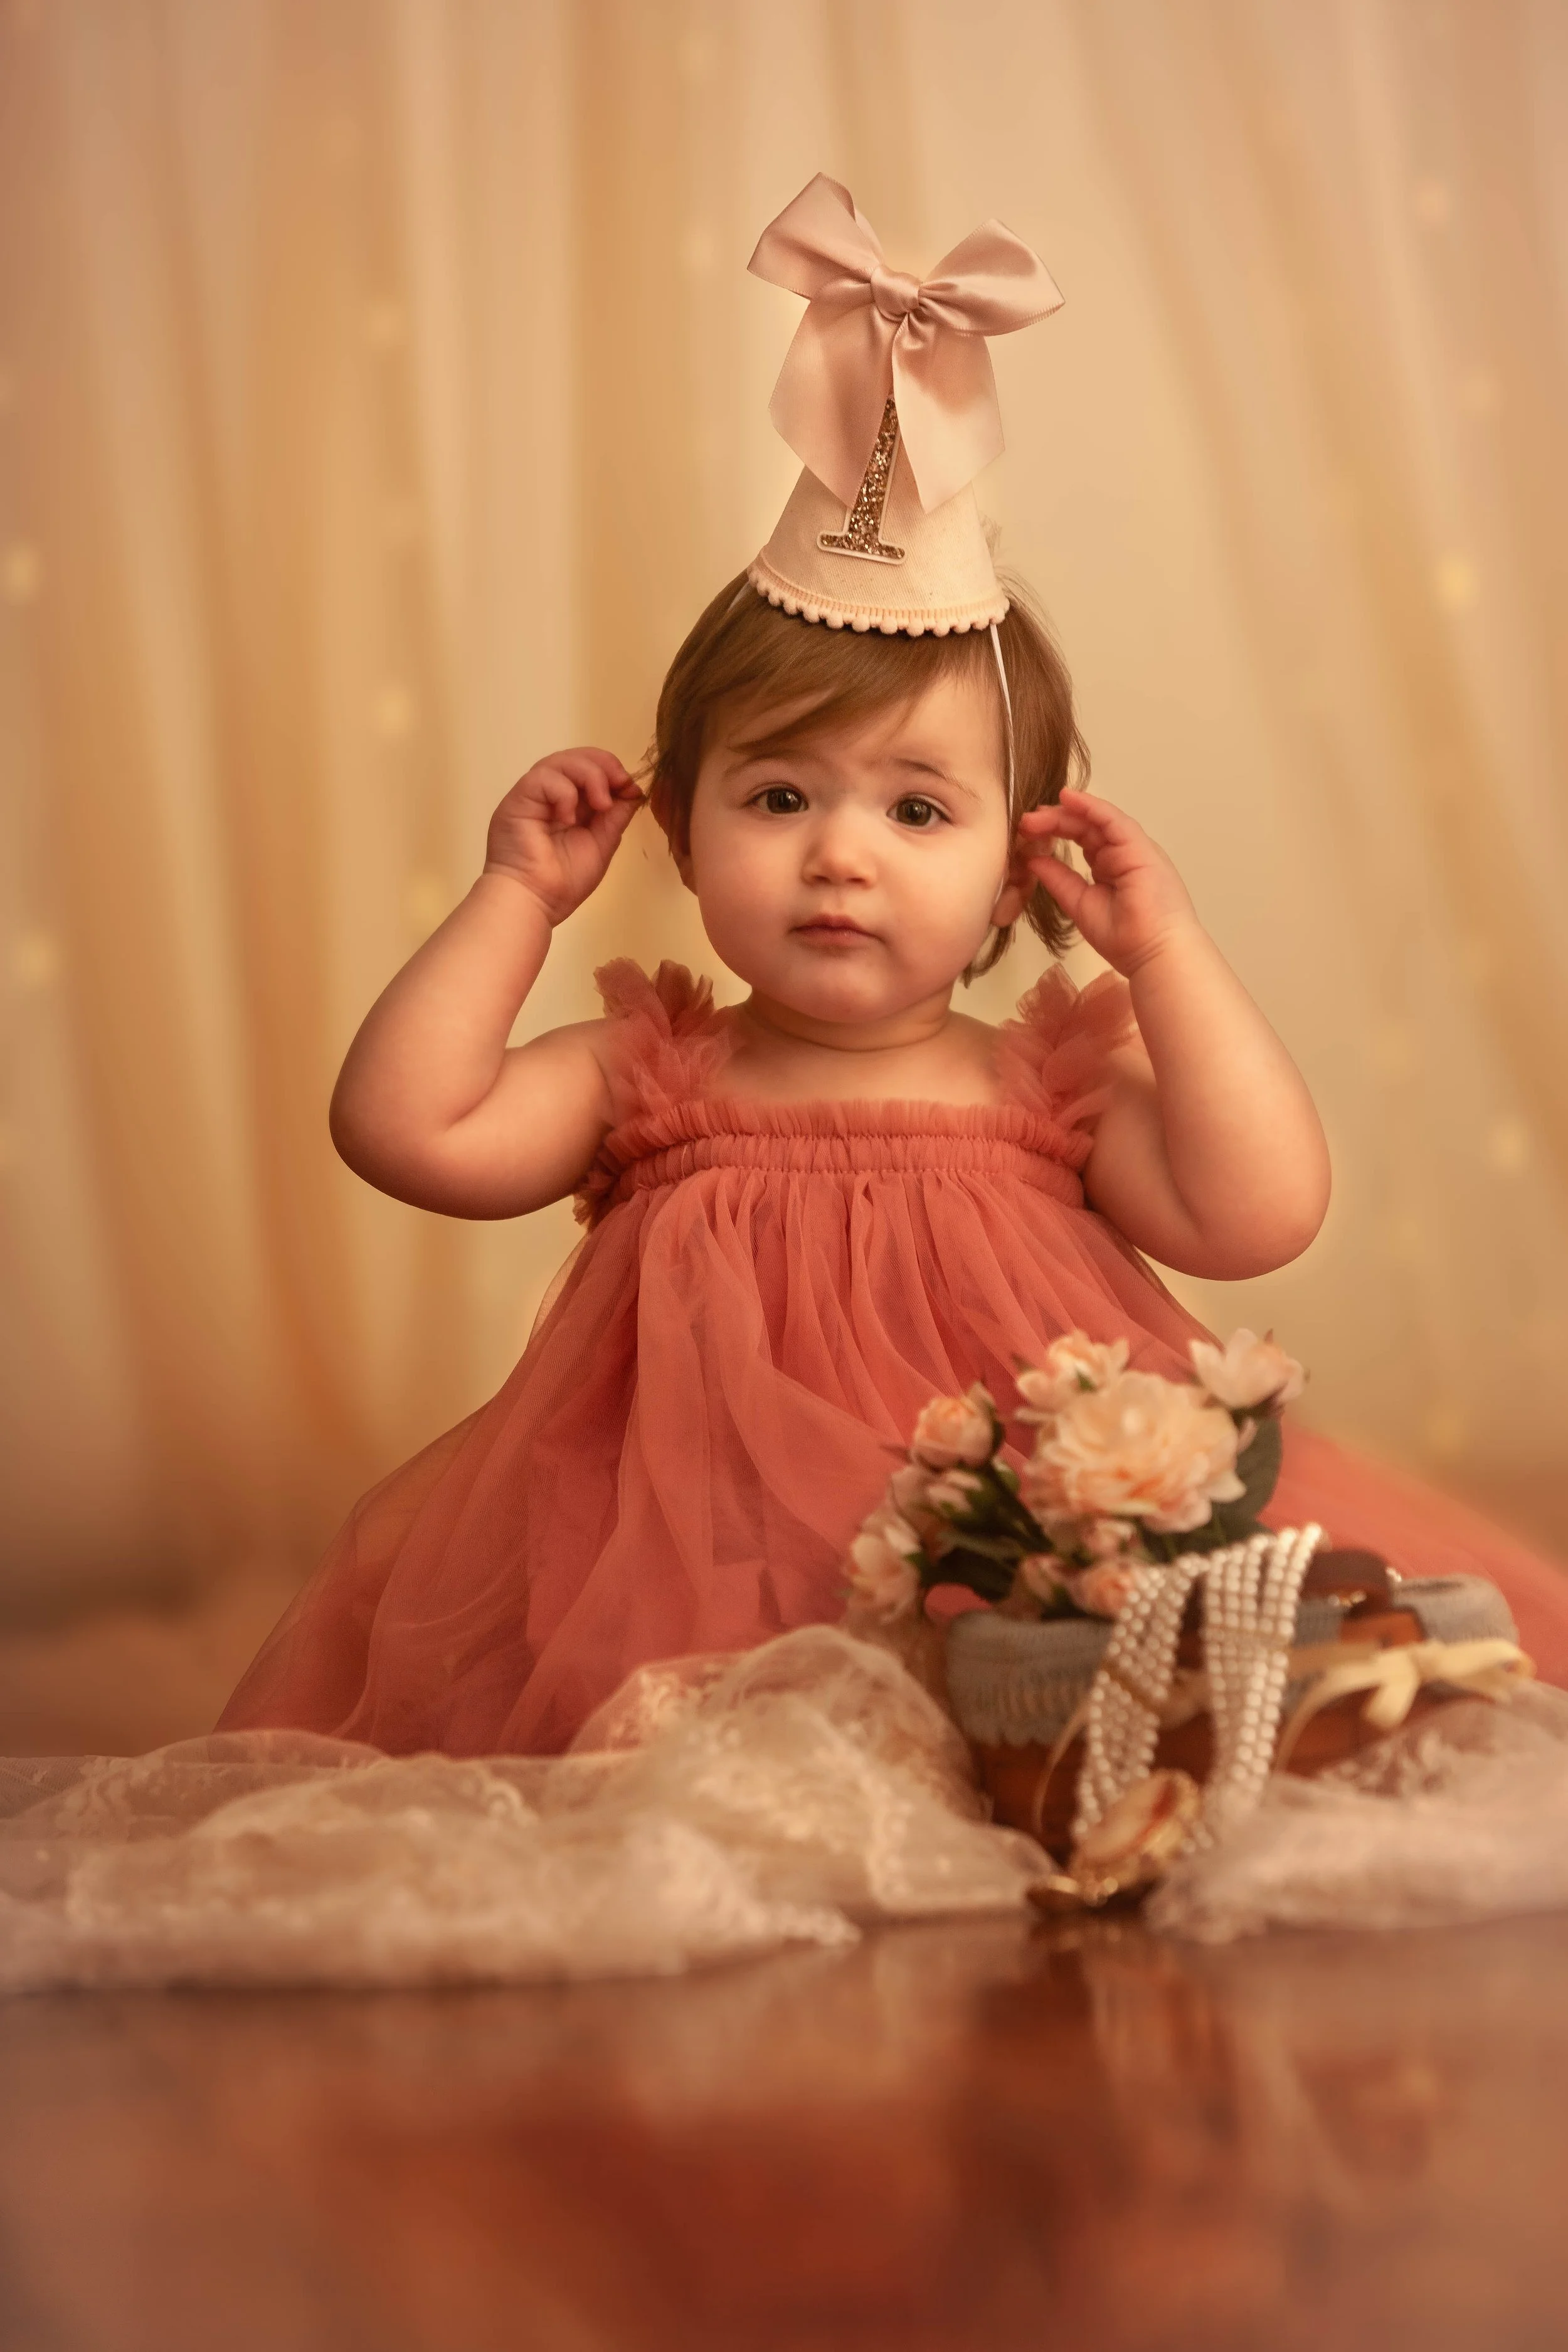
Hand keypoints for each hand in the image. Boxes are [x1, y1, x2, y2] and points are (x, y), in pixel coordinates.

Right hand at [484, 748, 644, 925]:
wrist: (533, 903)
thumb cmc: (563, 883)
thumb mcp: (601, 845)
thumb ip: (615, 817)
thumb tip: (634, 791)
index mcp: (568, 805)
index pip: (589, 769)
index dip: (612, 771)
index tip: (630, 787)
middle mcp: (549, 796)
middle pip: (575, 758)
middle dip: (603, 765)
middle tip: (620, 784)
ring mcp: (532, 796)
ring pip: (560, 761)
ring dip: (589, 776)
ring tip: (600, 804)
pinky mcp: (518, 799)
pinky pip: (542, 777)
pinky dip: (564, 793)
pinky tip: (568, 819)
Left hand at [1016, 790, 1200, 976]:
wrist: (1155, 954)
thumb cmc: (1126, 940)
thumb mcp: (1080, 904)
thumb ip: (1059, 880)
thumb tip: (1033, 860)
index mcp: (1113, 869)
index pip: (1082, 841)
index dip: (1055, 833)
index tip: (1027, 832)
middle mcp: (1124, 854)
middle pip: (1087, 828)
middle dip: (1055, 821)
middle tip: (1026, 821)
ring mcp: (1134, 849)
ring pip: (1097, 821)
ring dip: (1067, 813)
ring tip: (1039, 812)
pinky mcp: (1140, 847)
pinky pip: (1113, 820)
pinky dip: (1091, 807)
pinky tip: (1068, 798)